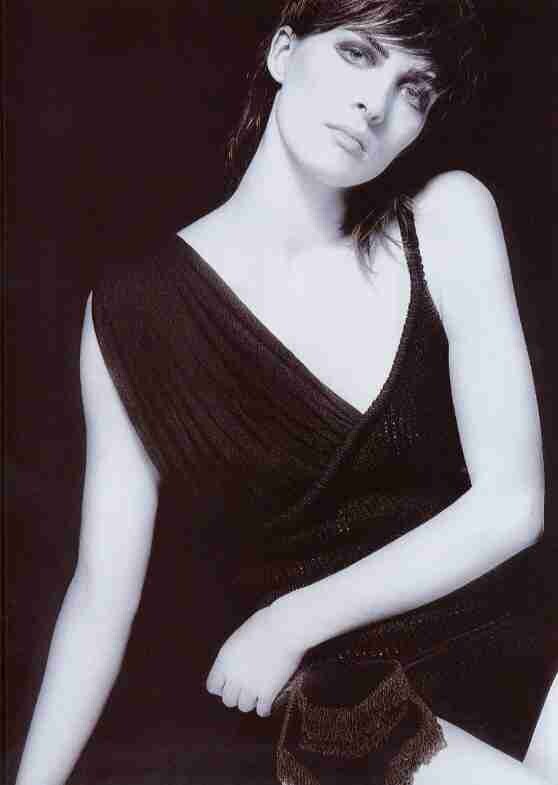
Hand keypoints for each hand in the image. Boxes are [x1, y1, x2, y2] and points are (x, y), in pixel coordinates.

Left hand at [205, 602, 306, 717]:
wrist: (285, 628)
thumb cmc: (266, 623)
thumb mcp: (241, 636)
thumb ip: (236, 654)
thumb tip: (239, 662)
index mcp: (224, 660)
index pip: (213, 686)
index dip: (222, 686)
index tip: (231, 683)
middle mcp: (234, 676)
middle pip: (228, 700)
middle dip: (237, 695)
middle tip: (247, 689)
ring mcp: (250, 686)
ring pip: (244, 707)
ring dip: (251, 701)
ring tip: (259, 694)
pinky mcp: (268, 692)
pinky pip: (262, 711)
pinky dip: (265, 708)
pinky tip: (270, 701)